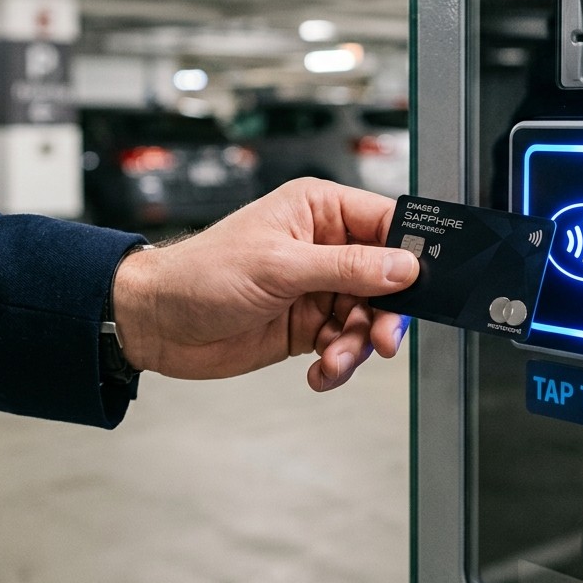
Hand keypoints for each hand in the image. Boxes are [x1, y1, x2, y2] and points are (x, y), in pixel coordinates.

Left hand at [112, 178, 417, 391]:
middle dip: (386, 313)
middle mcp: (325, 246)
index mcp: (319, 210)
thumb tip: (403, 267)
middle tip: (381, 340)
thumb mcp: (280, 267)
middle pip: (386, 279)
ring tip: (334, 360)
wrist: (157, 323)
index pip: (386, 223)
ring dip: (357, 345)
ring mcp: (318, 288)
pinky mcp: (309, 325)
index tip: (425, 284)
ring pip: (367, 318)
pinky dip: (338, 363)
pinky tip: (319, 372)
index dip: (411, 252)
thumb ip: (347, 267)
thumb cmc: (201, 274)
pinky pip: (344, 345)